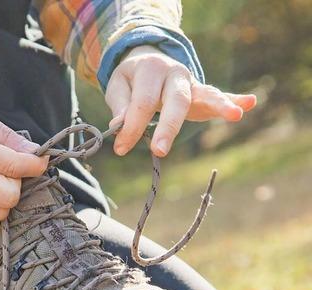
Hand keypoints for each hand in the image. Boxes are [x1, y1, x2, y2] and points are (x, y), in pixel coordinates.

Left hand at [105, 45, 256, 156]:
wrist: (148, 59)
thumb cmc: (131, 79)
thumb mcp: (118, 86)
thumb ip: (120, 104)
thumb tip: (119, 124)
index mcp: (150, 69)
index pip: (142, 102)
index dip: (131, 127)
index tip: (120, 148)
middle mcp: (174, 73)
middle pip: (176, 100)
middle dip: (168, 126)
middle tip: (159, 151)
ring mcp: (191, 82)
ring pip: (205, 94)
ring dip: (220, 105)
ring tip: (235, 116)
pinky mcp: (201, 93)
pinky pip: (218, 96)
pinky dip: (235, 100)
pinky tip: (250, 102)